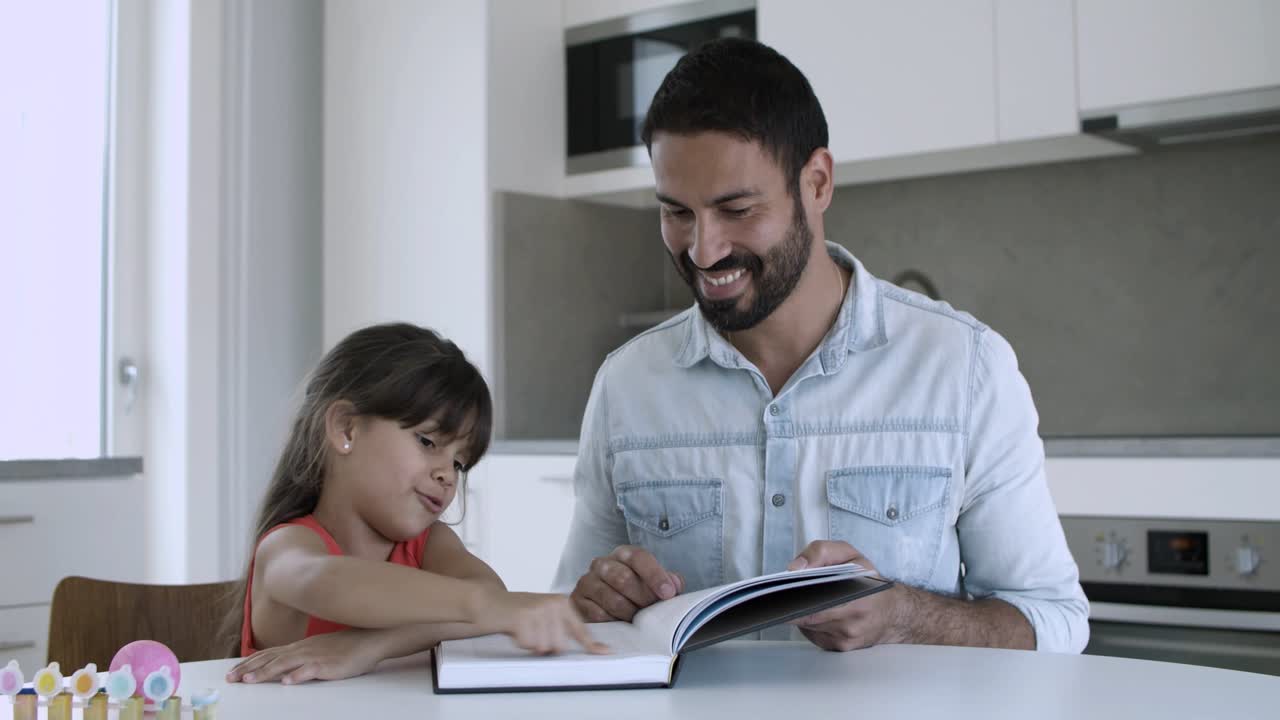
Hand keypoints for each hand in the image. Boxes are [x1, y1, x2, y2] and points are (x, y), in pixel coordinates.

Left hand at [226, 629, 387, 684]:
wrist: (369, 639)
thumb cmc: (344, 646)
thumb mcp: (317, 649)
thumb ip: (299, 656)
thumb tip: (281, 667)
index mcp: (298, 647)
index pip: (268, 654)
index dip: (248, 663)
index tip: (232, 672)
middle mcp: (302, 649)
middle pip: (270, 659)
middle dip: (248, 669)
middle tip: (231, 679)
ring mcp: (314, 656)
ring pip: (285, 664)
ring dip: (266, 672)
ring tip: (251, 680)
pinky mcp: (328, 665)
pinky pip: (311, 670)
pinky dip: (298, 675)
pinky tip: (287, 682)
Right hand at [482, 591, 610, 654]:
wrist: (489, 600)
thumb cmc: (517, 612)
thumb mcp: (543, 615)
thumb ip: (561, 628)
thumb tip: (580, 647)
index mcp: (562, 603)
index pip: (580, 630)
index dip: (591, 645)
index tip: (606, 653)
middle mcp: (554, 604)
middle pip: (560, 646)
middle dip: (544, 646)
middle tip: (532, 632)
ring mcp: (539, 609)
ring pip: (544, 648)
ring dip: (531, 644)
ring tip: (523, 629)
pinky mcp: (523, 617)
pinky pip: (528, 645)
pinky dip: (519, 642)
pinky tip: (514, 628)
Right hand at [570, 545, 684, 621]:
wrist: (603, 606)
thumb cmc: (634, 594)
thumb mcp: (653, 585)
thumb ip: (668, 582)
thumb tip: (674, 584)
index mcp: (622, 554)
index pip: (638, 557)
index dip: (655, 575)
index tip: (668, 593)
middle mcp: (602, 564)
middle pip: (623, 578)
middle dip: (643, 598)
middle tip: (653, 611)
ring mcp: (587, 582)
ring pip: (612, 599)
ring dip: (630, 613)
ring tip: (638, 620)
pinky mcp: (577, 601)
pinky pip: (598, 615)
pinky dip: (614, 622)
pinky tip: (622, 624)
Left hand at [787, 540, 909, 651]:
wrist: (893, 613)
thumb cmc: (871, 584)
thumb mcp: (851, 555)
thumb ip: (822, 552)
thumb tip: (796, 567)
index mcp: (856, 597)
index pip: (814, 603)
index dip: (794, 597)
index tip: (781, 591)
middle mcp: (850, 622)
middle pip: (807, 616)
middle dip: (793, 604)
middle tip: (782, 594)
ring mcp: (844, 639)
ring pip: (807, 626)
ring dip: (801, 613)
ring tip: (801, 598)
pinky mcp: (838, 648)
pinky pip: (813, 635)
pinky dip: (810, 624)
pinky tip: (816, 612)